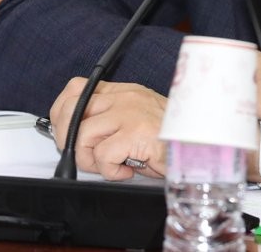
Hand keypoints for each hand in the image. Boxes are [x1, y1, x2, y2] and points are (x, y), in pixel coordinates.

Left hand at [50, 78, 166, 180]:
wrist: (199, 146)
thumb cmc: (169, 139)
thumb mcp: (136, 120)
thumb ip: (111, 120)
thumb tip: (77, 135)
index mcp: (124, 92)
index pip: (77, 87)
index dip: (61, 110)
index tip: (64, 131)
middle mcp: (125, 98)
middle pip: (71, 108)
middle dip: (67, 138)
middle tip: (85, 154)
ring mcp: (129, 113)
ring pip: (82, 135)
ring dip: (91, 160)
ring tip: (112, 165)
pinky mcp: (134, 132)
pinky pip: (102, 155)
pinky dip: (110, 171)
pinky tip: (126, 170)